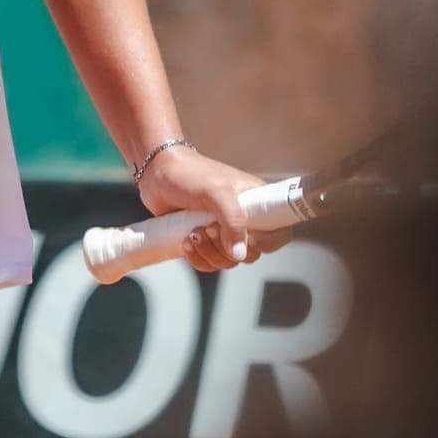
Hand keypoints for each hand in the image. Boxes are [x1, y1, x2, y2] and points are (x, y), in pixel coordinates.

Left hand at [136, 145, 293, 272]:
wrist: (157, 174)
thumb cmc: (189, 174)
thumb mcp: (216, 192)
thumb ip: (233, 220)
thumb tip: (239, 254)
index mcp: (256, 203)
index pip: (279, 232)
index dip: (267, 242)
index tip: (246, 237)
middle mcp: (243, 219)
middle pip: (251, 254)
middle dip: (227, 249)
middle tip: (209, 229)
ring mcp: (223, 232)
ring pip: (228, 262)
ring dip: (209, 253)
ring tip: (193, 233)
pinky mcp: (204, 241)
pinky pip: (209, 263)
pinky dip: (198, 258)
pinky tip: (186, 241)